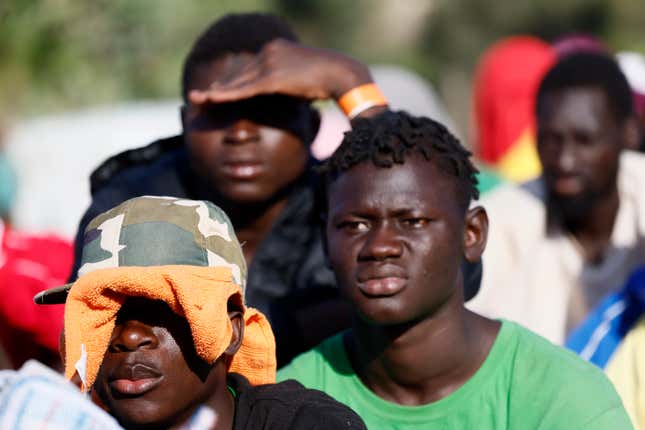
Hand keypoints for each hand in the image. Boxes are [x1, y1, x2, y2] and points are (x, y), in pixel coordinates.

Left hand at [188, 39, 373, 104]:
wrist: (342, 74)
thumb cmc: (329, 79)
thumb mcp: (304, 77)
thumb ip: (290, 80)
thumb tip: (290, 90)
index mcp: (276, 49)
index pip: (248, 67)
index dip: (232, 81)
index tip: (218, 89)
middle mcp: (269, 52)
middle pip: (238, 73)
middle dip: (219, 86)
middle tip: (200, 95)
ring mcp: (270, 64)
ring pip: (238, 81)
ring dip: (217, 92)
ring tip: (198, 99)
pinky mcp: (272, 78)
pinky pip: (244, 89)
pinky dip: (227, 95)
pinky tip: (213, 99)